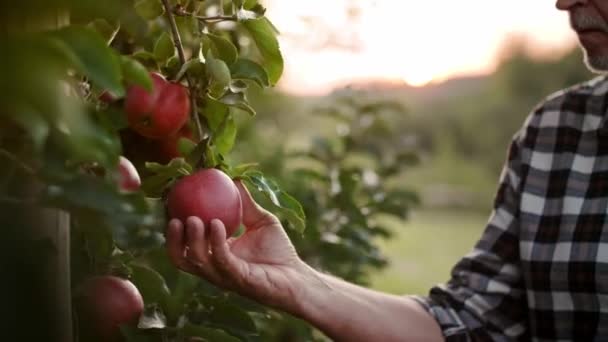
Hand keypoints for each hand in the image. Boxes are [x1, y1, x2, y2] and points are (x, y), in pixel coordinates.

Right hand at [165, 181, 311, 309]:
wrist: (297, 276)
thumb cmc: (279, 250)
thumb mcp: (259, 219)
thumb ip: (244, 202)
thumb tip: (233, 177)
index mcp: (215, 255)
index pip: (185, 245)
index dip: (173, 230)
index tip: (170, 207)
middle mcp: (214, 268)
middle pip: (182, 258)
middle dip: (173, 239)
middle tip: (173, 216)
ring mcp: (224, 276)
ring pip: (198, 261)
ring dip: (192, 240)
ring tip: (193, 219)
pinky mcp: (238, 280)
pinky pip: (222, 260)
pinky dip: (217, 242)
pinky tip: (217, 224)